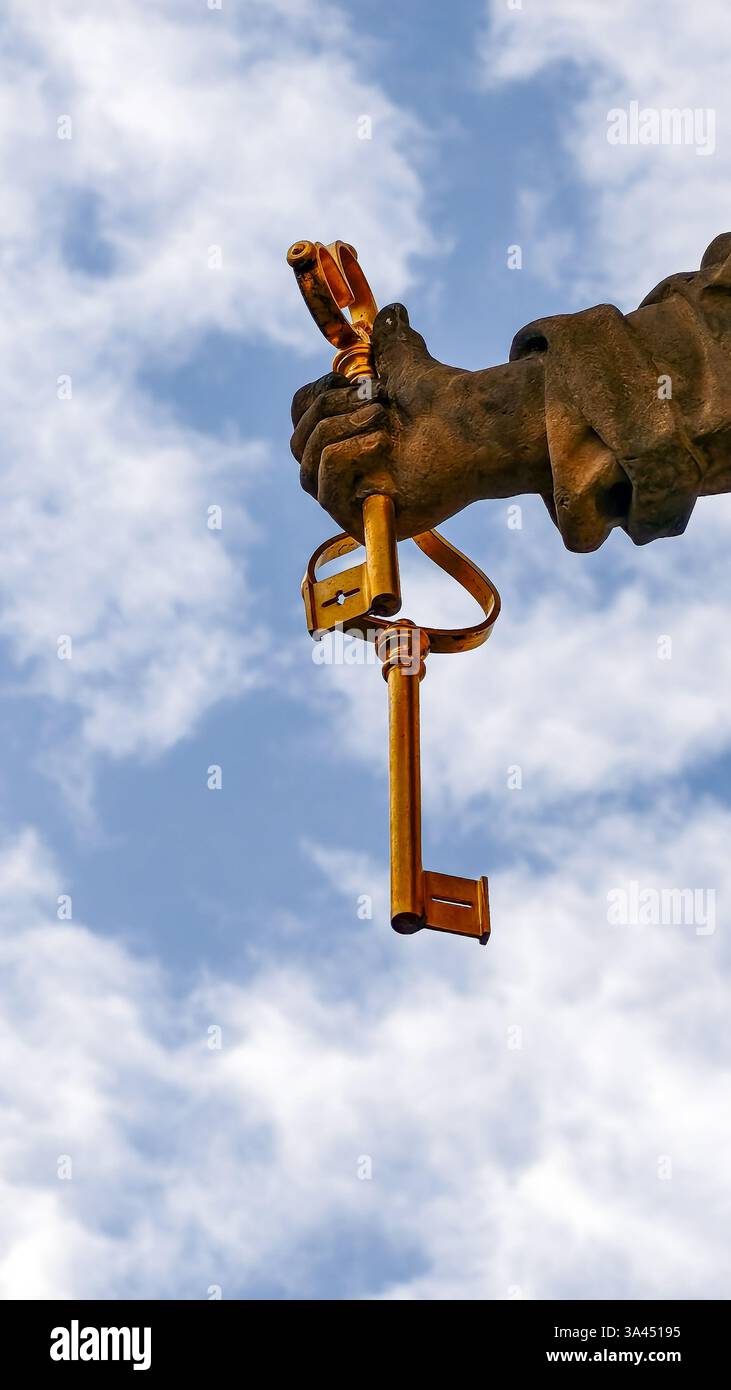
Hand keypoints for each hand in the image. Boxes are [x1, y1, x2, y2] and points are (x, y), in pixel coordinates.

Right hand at [290, 305, 550, 541]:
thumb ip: (391, 343)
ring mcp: (354, 499)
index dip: (317, 393)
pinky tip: (381, 442)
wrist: (474, 427)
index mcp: (348, 435)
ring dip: (338, 429)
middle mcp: (347, 470)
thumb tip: (393, 312)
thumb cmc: (445, 403)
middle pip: (297, 440)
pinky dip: (346, 456)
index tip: (352, 378)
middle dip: (328, 408)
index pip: (300, 416)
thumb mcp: (406, 365)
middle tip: (374, 399)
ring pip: (306, 462)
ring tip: (381, 418)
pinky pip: (323, 486)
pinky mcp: (363, 520)